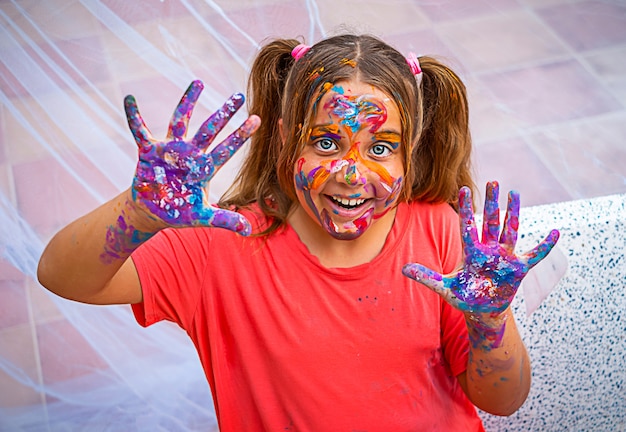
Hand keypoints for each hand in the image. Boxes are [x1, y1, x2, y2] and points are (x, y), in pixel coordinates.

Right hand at [124, 80, 259, 234]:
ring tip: (198, 82)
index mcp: (204, 168)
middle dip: (223, 114)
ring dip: (188, 102)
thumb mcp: (203, 217)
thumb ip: (225, 219)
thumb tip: (248, 229)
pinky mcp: (148, 151)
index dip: (240, 135)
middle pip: (209, 129)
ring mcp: (170, 150)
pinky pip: (139, 130)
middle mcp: (190, 153)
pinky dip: (133, 116)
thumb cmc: (179, 212)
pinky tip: (129, 98)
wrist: (152, 213)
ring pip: (181, 120)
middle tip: (239, 95)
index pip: (226, 148)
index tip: (257, 120)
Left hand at [402, 181, 559, 314]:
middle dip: (492, 203)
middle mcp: (488, 250)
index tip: (463, 189)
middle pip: (490, 222)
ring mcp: (504, 258)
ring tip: (515, 192)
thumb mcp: (444, 288)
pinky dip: (545, 246)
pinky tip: (555, 233)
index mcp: (471, 253)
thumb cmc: (464, 297)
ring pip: (510, 230)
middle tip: (493, 181)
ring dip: (513, 213)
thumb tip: (403, 269)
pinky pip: (534, 255)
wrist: (481, 310)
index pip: (468, 226)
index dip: (466, 209)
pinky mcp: (518, 269)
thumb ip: (426, 277)